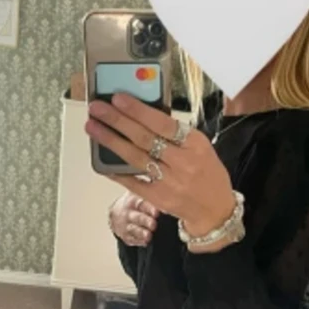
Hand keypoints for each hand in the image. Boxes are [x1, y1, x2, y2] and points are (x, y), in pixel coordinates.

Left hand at [85, 93, 235, 236]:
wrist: (215, 210)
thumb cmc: (207, 173)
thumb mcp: (200, 146)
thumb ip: (175, 133)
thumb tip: (141, 114)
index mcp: (195, 144)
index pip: (163, 123)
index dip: (138, 110)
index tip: (118, 98)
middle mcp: (182, 163)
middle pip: (144, 138)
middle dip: (117, 121)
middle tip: (97, 108)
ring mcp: (169, 182)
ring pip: (134, 157)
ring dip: (110, 140)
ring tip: (93, 127)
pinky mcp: (158, 198)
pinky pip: (132, 182)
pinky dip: (115, 170)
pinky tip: (100, 159)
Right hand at [109, 192, 158, 246]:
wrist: (119, 214)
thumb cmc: (136, 204)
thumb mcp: (141, 196)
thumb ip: (154, 198)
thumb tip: (170, 199)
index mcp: (134, 200)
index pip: (141, 203)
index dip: (149, 208)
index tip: (157, 212)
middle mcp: (128, 213)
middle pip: (137, 217)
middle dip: (145, 221)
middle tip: (153, 225)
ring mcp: (126, 225)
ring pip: (133, 229)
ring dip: (141, 233)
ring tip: (148, 236)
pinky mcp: (126, 236)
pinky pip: (131, 239)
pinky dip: (138, 241)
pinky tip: (145, 242)